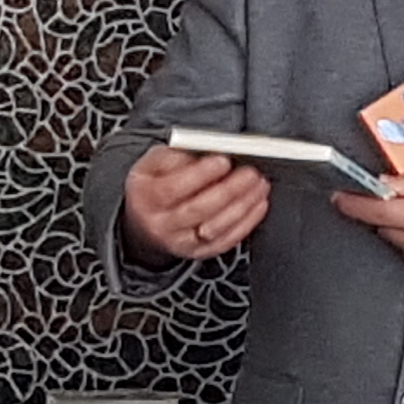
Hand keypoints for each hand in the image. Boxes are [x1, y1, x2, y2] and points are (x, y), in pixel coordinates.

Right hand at [122, 145, 268, 263]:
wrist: (145, 221)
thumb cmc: (155, 186)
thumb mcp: (154, 163)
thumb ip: (176, 155)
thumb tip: (208, 151)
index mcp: (148, 197)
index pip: (173, 188)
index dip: (200, 174)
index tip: (223, 160)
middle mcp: (162, 224)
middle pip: (198, 210)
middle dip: (229, 190)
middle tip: (249, 174)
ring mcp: (181, 242)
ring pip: (215, 228)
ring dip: (243, 206)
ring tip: (259, 186)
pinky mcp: (199, 252)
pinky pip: (226, 241)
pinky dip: (246, 223)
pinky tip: (258, 205)